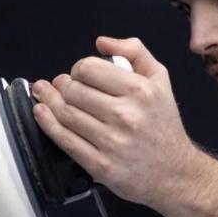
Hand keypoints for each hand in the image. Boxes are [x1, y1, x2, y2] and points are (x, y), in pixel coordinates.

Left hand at [32, 36, 195, 209]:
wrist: (175, 173)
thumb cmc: (164, 127)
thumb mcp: (160, 80)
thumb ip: (134, 52)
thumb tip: (102, 43)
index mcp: (140, 90)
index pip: (89, 68)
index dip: (78, 69)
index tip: (79, 74)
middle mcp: (126, 115)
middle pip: (73, 90)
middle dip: (62, 85)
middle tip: (61, 86)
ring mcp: (112, 142)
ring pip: (65, 113)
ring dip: (49, 101)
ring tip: (45, 95)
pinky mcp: (100, 165)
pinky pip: (65, 139)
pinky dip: (47, 123)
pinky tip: (41, 112)